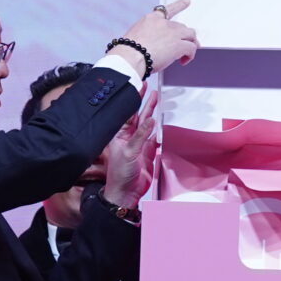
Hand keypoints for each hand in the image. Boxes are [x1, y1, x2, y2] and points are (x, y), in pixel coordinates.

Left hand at [104, 87, 159, 212]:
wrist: (126, 193)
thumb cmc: (120, 174)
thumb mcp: (128, 152)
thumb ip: (140, 136)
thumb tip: (151, 120)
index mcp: (120, 135)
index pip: (128, 113)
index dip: (134, 99)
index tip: (139, 87)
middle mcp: (129, 138)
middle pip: (139, 116)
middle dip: (145, 103)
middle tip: (152, 90)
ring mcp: (139, 145)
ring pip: (147, 126)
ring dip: (152, 114)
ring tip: (157, 101)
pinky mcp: (148, 154)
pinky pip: (155, 139)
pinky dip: (158, 131)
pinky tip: (161, 123)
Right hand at [121, 0, 197, 70]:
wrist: (130, 57)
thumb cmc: (129, 52)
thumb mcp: (136, 37)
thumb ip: (148, 37)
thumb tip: (154, 47)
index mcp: (151, 19)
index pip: (167, 9)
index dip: (179, 5)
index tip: (187, 2)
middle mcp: (163, 23)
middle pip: (181, 26)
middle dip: (184, 36)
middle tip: (185, 46)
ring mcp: (172, 33)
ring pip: (191, 34)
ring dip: (191, 43)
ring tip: (187, 54)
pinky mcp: (179, 44)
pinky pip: (191, 48)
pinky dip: (190, 55)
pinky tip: (184, 60)